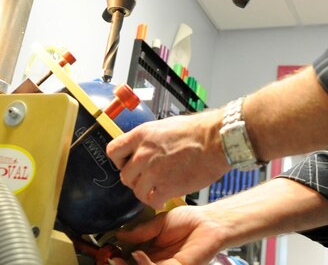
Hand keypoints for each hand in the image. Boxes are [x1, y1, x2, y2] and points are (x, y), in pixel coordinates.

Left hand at [107, 110, 228, 207]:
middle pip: (125, 176)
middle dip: (135, 179)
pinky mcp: (166, 187)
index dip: (119, 160)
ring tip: (157, 189)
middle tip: (147, 178)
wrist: (214, 140)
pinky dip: (158, 201)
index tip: (127, 163)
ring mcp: (154, 171)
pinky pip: (153, 201)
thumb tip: (143, 148)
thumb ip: (149, 139)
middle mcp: (143, 154)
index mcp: (141, 135)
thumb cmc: (196, 131)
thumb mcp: (164, 126)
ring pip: (137, 191)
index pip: (113, 151)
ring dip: (146, 192)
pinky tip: (165, 196)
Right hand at [111, 205, 227, 264]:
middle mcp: (158, 262)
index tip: (109, 253)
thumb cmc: (189, 220)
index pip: (132, 261)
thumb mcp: (158, 223)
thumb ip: (140, 232)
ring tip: (122, 257)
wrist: (209, 222)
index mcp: (153, 253)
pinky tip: (138, 254)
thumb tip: (118, 235)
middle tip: (110, 259)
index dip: (119, 260)